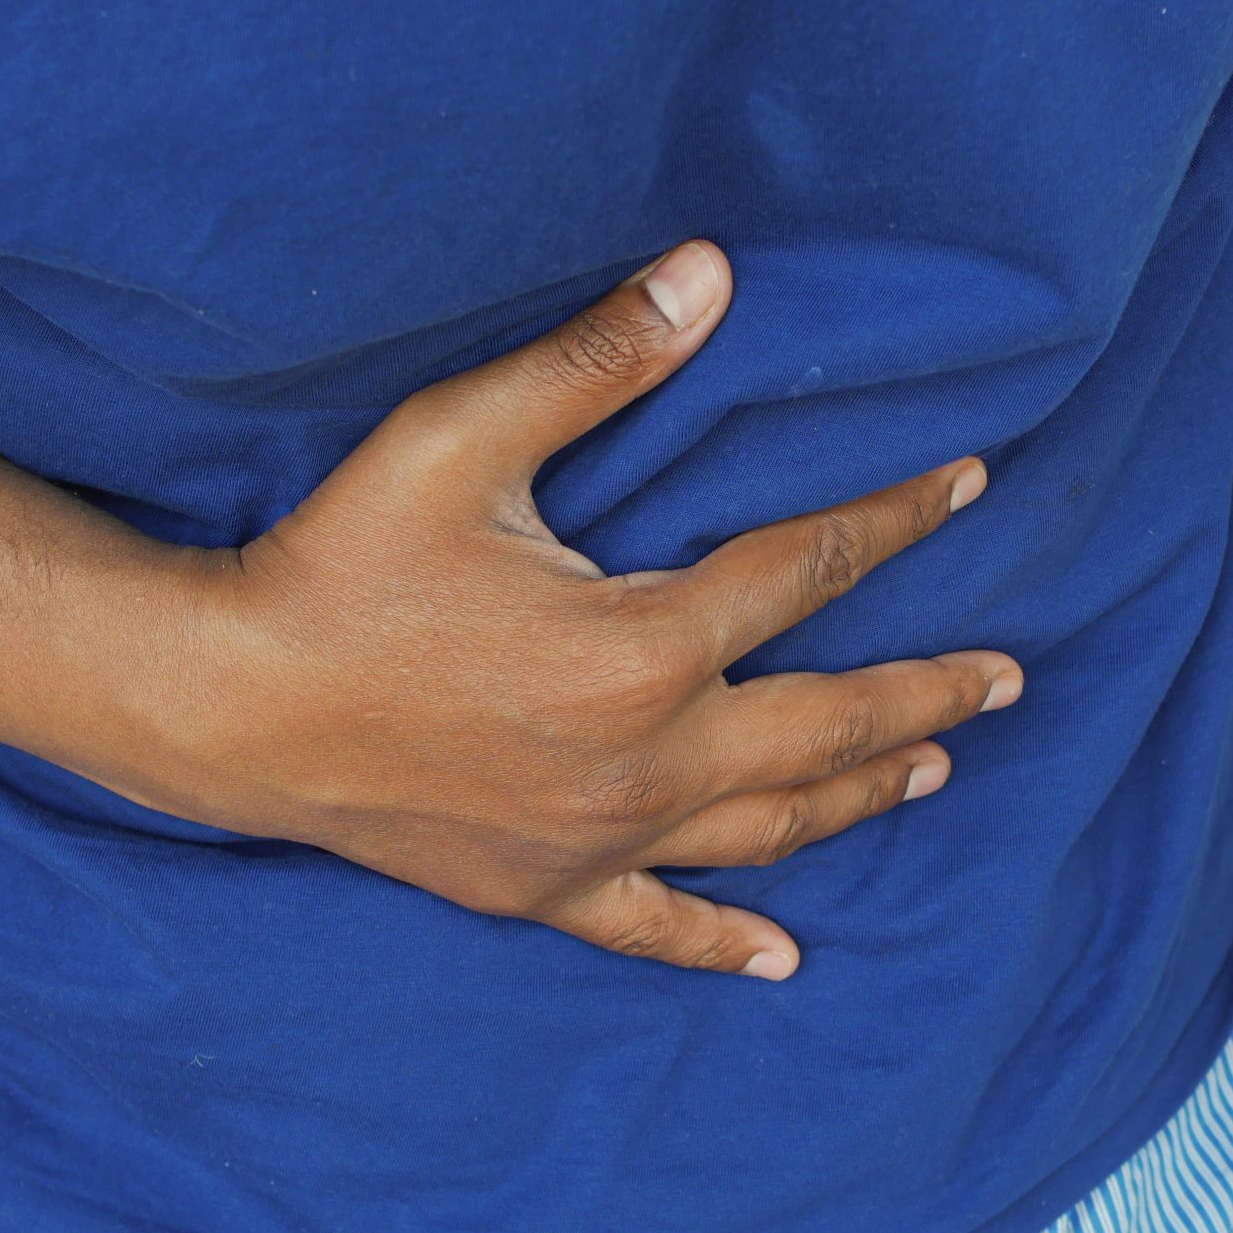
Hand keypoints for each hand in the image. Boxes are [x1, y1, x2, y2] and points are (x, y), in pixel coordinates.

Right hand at [138, 241, 1020, 980]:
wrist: (224, 709)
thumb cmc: (337, 563)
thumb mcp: (460, 439)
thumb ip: (598, 361)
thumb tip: (714, 271)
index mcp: (645, 646)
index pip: (808, 570)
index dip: (896, 520)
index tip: (969, 485)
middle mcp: (648, 759)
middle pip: (831, 724)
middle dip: (930, 694)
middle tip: (1008, 678)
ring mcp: (602, 840)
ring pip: (773, 826)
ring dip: (864, 794)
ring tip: (935, 769)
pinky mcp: (545, 893)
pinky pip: (658, 930)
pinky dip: (724, 943)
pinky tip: (781, 961)